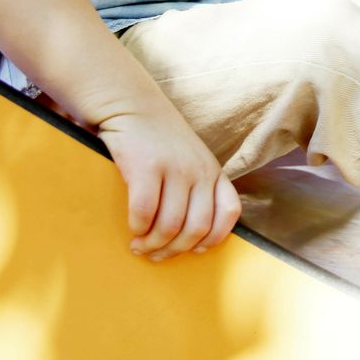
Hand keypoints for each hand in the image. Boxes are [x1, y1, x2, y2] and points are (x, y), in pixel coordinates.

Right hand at [98, 106, 241, 261]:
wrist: (130, 103)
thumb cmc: (157, 138)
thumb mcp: (189, 158)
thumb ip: (195, 186)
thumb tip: (188, 234)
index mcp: (213, 170)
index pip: (229, 212)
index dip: (215, 238)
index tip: (195, 250)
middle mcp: (200, 170)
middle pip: (197, 228)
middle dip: (175, 250)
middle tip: (156, 255)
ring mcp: (175, 168)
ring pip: (171, 226)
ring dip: (153, 245)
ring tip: (139, 246)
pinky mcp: (147, 167)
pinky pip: (145, 212)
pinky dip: (138, 228)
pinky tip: (132, 229)